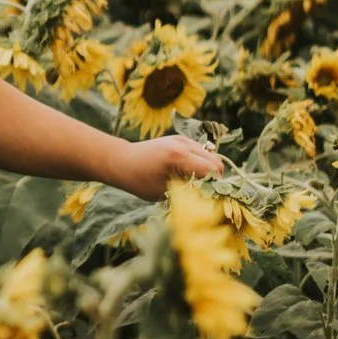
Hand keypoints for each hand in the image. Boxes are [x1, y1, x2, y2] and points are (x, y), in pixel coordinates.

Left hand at [105, 135, 225, 200]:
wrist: (121, 160)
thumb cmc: (139, 181)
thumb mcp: (163, 192)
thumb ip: (187, 193)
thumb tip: (209, 199)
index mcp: (179, 157)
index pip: (212, 170)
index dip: (215, 186)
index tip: (210, 198)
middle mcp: (184, 144)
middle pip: (216, 161)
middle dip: (215, 179)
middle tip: (205, 193)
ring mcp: (182, 139)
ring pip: (210, 155)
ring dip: (208, 170)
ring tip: (196, 184)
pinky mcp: (180, 139)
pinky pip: (200, 152)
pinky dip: (201, 163)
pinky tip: (189, 174)